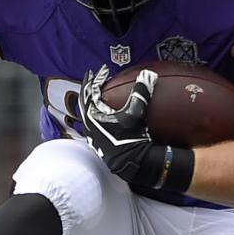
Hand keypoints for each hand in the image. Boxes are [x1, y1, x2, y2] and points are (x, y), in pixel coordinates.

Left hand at [80, 65, 157, 182]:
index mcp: (92, 115)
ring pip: (87, 112)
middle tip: (93, 78)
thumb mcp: (136, 113)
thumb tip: (148, 75)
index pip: (90, 91)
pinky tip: (104, 114)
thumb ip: (141, 92)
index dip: (96, 78)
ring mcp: (92, 134)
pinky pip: (92, 122)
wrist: (130, 164)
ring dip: (91, 101)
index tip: (103, 70)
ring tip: (97, 93)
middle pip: (84, 101)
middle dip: (88, 88)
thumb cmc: (130, 139)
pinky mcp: (98, 142)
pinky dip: (96, 113)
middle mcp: (88, 124)